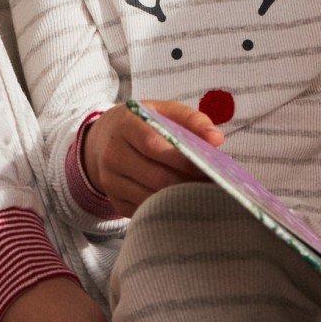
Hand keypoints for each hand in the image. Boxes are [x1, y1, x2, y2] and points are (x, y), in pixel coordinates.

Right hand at [83, 100, 223, 217]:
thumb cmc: (144, 124)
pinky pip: (144, 210)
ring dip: (179, 198)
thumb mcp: (163, 111)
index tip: (207, 165)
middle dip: (186, 182)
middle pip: (154, 175)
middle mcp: (113, 154)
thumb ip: (192, 120)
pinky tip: (183, 202)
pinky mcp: (114, 201)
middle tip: (212, 184)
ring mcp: (110, 180)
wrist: (104, 140)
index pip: (153, 144)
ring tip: (202, 193)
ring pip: (150, 197)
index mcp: (125, 126)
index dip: (182, 158)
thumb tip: (216, 139)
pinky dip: (166, 208)